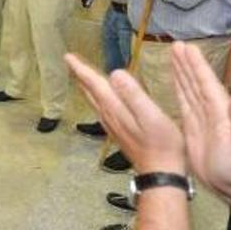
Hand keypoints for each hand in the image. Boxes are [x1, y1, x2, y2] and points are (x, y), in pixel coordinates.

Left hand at [65, 54, 185, 173]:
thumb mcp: (151, 115)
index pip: (93, 84)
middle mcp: (109, 116)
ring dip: (87, 86)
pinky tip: (101, 99)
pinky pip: (101, 109)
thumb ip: (133, 94)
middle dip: (80, 75)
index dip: (81, 69)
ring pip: (94, 100)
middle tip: (71, 61)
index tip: (68, 56)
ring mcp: (112, 125)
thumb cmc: (162, 144)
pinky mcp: (119, 132)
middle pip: (89, 91)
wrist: (160, 173)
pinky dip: (96, 98)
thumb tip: (115, 73)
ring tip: (83, 75)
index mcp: (115, 108)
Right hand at [170, 42, 230, 193]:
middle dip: (187, 62)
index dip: (196, 66)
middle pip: (196, 80)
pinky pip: (183, 100)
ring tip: (173, 53)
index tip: (187, 49)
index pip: (206, 83)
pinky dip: (178, 86)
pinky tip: (174, 78)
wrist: (229, 185)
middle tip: (177, 44)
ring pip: (189, 87)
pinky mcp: (192, 124)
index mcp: (221, 112)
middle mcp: (211, 109)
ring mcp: (201, 115)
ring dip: (181, 70)